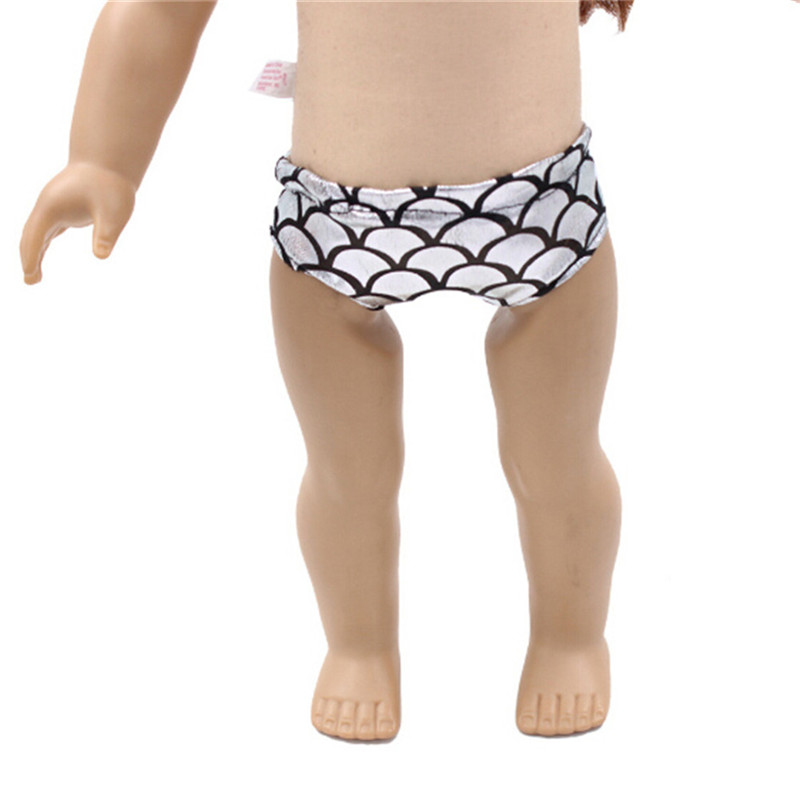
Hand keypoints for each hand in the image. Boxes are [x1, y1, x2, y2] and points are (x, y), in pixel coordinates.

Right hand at [20, 162, 135, 284]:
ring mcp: (52, 206)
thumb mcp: (114, 213)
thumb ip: (106, 234)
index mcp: (53, 208)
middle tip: (31, 282)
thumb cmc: (112, 186)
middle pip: (30, 236)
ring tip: (35, 276)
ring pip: (36, 233)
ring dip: (33, 253)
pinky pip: (46, 229)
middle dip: (28, 258)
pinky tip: (42, 254)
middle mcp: (47, 207)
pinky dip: (41, 244)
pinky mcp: (61, 208)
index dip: (31, 257)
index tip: (30, 275)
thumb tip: (101, 255)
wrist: (109, 161)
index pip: (36, 236)